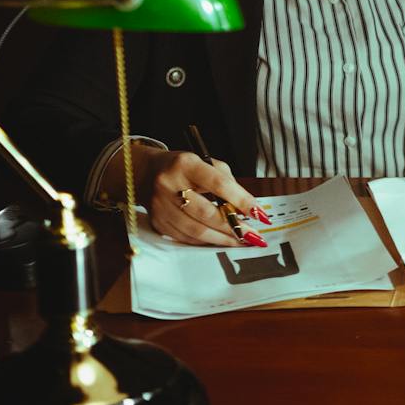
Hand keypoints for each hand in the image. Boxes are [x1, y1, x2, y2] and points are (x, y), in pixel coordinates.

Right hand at [131, 145, 265, 246]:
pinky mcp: (158, 222)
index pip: (218, 184)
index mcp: (186, 165)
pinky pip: (186, 238)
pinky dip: (206, 241)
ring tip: (241, 241)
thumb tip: (247, 208)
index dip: (241, 200)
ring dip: (222, 239)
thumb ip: (228, 182)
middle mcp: (170, 185)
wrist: (146, 174)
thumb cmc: (184, 168)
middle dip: (234, 226)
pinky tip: (220, 241)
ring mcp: (161, 206)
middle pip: (206, 212)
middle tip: (253, 235)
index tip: (259, 213)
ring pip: (196, 230)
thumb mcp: (207, 163)